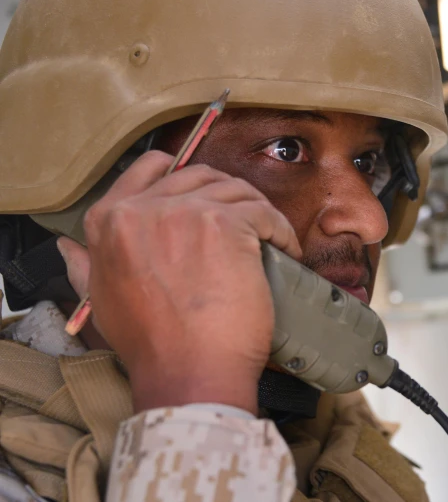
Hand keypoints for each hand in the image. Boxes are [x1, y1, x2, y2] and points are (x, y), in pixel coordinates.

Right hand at [57, 150, 300, 415]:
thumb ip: (85, 266)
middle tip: (247, 222)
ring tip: (270, 238)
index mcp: (109, 220)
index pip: (150, 167)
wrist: (188, 372)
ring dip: (258, 212)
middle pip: (200, 177)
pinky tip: (286, 249)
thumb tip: (69, 247)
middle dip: (228, 196)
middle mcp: (144, 208)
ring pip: (236, 191)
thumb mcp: (101, 302)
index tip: (207, 195)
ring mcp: (187, 213)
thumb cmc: (151, 345)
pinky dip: (281, 229)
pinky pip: (265, 213)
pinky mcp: (227, 226)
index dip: (184, 174)